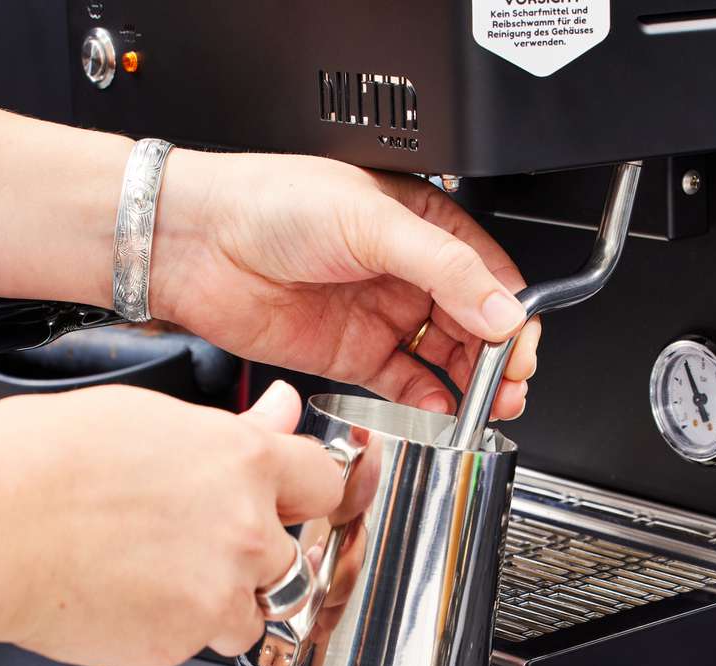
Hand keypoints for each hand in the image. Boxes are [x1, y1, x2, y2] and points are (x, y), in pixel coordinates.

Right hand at [0, 381, 343, 665]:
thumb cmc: (38, 462)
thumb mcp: (146, 414)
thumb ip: (228, 428)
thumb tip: (280, 409)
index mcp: (243, 460)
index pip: (324, 480)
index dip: (304, 492)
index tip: (292, 500)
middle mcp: (246, 528)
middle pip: (294, 555)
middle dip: (256, 554)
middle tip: (192, 541)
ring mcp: (218, 592)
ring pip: (253, 611)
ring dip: (220, 601)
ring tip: (151, 574)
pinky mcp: (180, 643)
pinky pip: (198, 644)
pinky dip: (173, 631)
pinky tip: (124, 598)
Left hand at [148, 150, 539, 418]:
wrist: (197, 242)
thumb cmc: (269, 203)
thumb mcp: (370, 222)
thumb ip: (443, 268)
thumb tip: (501, 310)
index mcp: (423, 224)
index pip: (489, 275)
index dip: (511, 314)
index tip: (519, 347)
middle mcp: (407, 271)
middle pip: (475, 323)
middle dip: (498, 358)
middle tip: (510, 387)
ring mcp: (382, 315)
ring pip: (446, 359)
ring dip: (471, 386)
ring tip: (487, 408)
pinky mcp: (353, 355)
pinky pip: (405, 386)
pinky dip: (428, 403)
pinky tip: (442, 412)